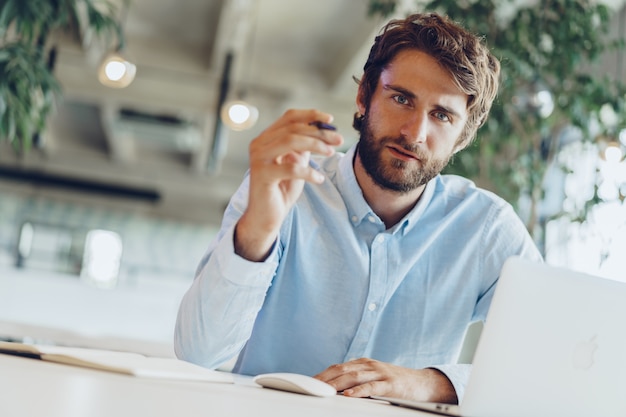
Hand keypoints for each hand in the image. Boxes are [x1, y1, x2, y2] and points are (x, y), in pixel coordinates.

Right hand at [234, 109, 342, 261]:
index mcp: (266, 138)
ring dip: (315, 145)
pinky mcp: (262, 175)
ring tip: (330, 153)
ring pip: (289, 141)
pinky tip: (319, 179)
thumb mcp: (296, 162)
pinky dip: (308, 172)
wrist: (266, 215)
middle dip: (319, 132)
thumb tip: (325, 130)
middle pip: (293, 128)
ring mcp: (258, 159)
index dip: (311, 115)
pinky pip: (290, 168)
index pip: (289, 117)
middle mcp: (259, 144)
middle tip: (338, 140)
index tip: (330, 120)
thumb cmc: (282, 189)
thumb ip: (305, 146)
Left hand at [314, 358, 457, 403]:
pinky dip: (359, 391)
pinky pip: (372, 387)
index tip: (308, 382)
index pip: (338, 367)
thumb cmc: (396, 382)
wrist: (423, 383)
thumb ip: (357, 379)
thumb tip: (335, 388)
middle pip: (342, 369)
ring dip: (337, 383)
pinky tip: (348, 396)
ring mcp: (380, 373)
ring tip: (323, 390)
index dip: (322, 374)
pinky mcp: (390, 384)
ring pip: (354, 376)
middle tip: (310, 387)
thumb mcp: (374, 377)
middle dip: (324, 378)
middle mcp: (369, 365)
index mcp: (363, 363)